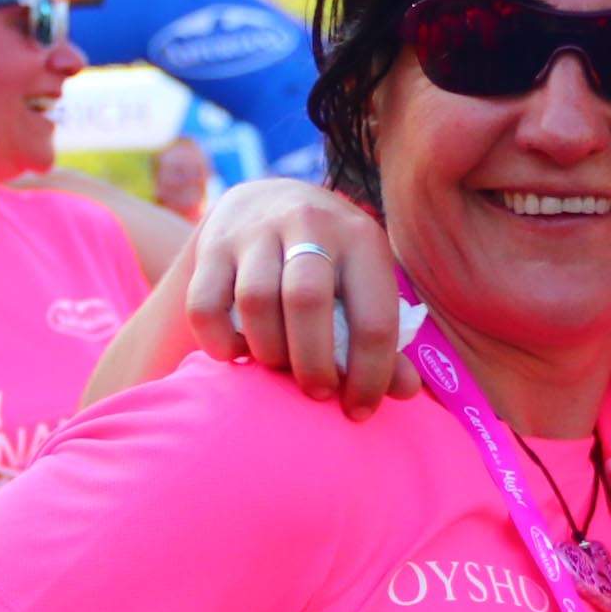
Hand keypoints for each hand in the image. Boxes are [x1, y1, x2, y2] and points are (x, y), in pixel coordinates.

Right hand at [183, 180, 412, 415]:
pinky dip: (220, 342)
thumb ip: (384, 336)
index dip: (369, 375)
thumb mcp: (363, 283)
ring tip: (279, 368)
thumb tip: (406, 390)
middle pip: (307, 302)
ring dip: (269, 351)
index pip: (373, 318)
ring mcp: (256, 230)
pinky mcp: (212, 245)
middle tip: (316, 393)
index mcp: (361, 238)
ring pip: (256, 301)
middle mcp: (310, 223)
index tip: (358, 409)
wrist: (267, 202)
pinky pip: (204, 305)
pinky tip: (238, 353)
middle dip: (313, 364)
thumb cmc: (329, 260)